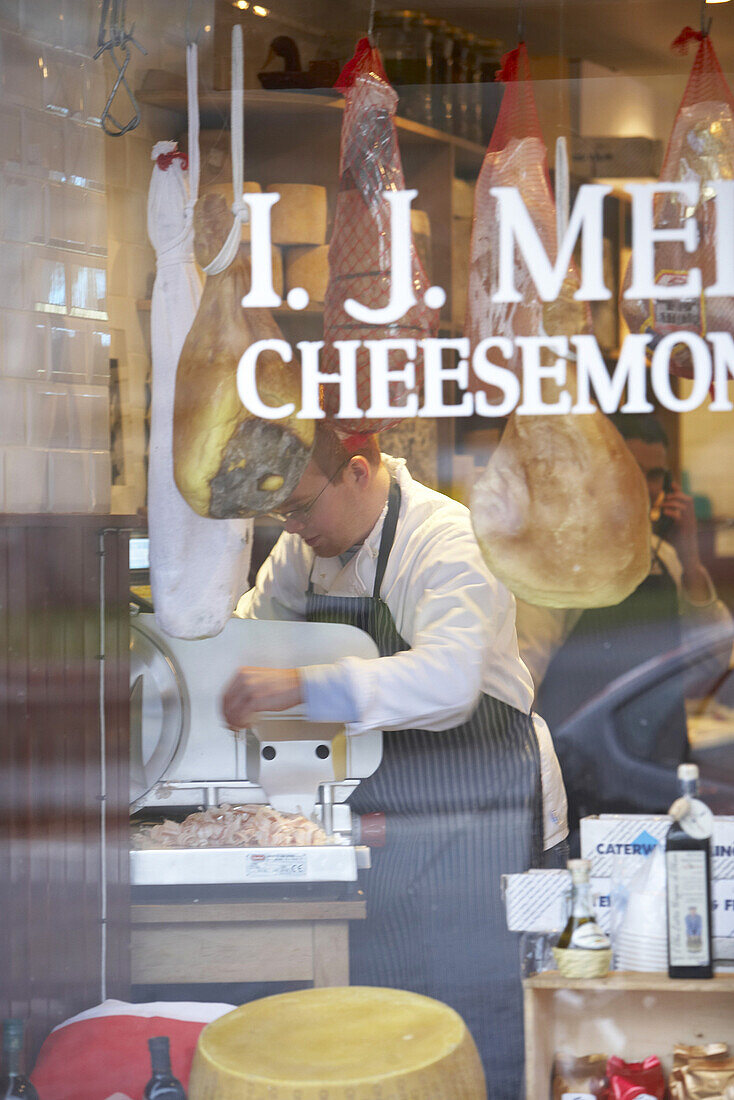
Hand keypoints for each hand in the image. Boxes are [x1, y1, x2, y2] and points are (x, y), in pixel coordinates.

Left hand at [221, 667, 302, 729]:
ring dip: (234, 722)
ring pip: (232, 711)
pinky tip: (248, 725)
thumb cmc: (283, 683)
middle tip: (231, 725)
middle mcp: (243, 680)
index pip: (225, 694)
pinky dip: (242, 723)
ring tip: (240, 727)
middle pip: (226, 704)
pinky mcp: (256, 700)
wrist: (297, 684)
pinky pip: (241, 716)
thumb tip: (236, 703)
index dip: (224, 709)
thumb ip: (245, 688)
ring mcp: (249, 689)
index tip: (226, 716)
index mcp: (242, 673)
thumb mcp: (259, 679)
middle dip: (227, 717)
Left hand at [661, 482, 710, 601]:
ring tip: (662, 505)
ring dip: (671, 502)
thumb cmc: (676, 544)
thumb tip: (648, 511)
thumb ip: (662, 519)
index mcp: (687, 515)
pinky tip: (664, 513)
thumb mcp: (668, 528)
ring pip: (683, 505)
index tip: (669, 484)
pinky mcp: (686, 529)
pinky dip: (671, 512)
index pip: (684, 497)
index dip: (677, 489)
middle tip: (663, 498)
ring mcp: (689, 522)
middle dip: (674, 495)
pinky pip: (679, 515)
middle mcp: (691, 517)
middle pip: (685, 498)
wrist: (687, 558)